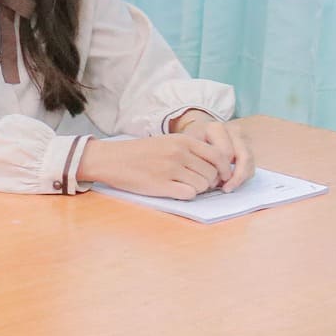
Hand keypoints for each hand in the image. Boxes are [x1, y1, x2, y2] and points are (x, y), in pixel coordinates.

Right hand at [78, 132, 226, 199]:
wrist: (111, 159)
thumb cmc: (140, 152)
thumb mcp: (167, 141)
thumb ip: (190, 149)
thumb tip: (215, 167)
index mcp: (182, 140)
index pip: (218, 156)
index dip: (225, 169)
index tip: (222, 176)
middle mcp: (179, 153)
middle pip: (212, 173)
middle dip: (210, 182)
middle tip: (200, 183)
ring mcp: (170, 170)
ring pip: (202, 186)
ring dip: (198, 189)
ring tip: (185, 186)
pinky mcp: (161, 185)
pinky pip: (189, 194)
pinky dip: (187, 195)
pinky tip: (176, 190)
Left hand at [170, 112, 254, 190]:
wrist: (197, 131)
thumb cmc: (191, 143)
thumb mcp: (187, 149)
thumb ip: (198, 162)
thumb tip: (214, 182)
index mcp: (215, 128)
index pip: (225, 153)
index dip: (221, 170)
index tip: (213, 183)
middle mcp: (232, 130)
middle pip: (243, 156)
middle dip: (236, 175)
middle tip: (226, 188)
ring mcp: (242, 136)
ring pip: (250, 161)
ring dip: (241, 177)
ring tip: (228, 187)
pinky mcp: (248, 145)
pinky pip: (251, 164)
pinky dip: (243, 175)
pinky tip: (232, 182)